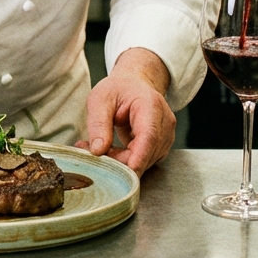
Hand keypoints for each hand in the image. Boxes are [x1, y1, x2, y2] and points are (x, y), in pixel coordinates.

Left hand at [76, 48, 174, 174]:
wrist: (134, 84)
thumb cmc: (118, 89)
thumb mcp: (100, 99)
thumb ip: (98, 124)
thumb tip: (98, 150)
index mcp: (151, 105)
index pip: (149, 136)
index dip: (138, 157)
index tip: (125, 173)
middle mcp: (165, 122)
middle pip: (146, 152)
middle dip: (119, 160)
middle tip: (90, 151)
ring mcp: (166, 135)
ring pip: (145, 160)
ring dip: (121, 161)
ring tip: (101, 147)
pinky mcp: (161, 146)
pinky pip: (144, 161)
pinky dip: (127, 161)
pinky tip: (113, 151)